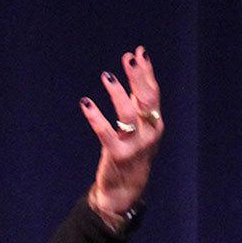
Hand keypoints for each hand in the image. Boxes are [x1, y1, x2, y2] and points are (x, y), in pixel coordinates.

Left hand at [79, 45, 162, 223]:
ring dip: (117, 93)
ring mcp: (135, 145)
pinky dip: (95, 116)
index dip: (146, 72)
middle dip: (138, 77)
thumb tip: (135, 76)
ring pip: (128, 114)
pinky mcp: (117, 155)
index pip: (153, 93)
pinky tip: (85, 103)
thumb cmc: (131, 154)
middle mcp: (150, 133)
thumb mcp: (138, 129)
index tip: (139, 52)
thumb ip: (137, 104)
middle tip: (128, 58)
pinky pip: (105, 132)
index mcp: (155, 124)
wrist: (125, 190)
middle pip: (146, 100)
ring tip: (106, 75)